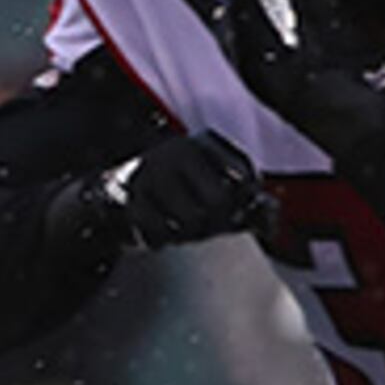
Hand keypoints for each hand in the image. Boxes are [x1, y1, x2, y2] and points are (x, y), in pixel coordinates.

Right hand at [98, 130, 263, 247]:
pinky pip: (160, 234)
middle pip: (218, 201)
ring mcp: (151, 173)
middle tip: (207, 227)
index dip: (246, 202)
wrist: (113, 194)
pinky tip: (157, 230)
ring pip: (190, 221)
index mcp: (204, 143)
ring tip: (180, 228)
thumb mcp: (212, 192)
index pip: (244, 175)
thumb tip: (272, 223)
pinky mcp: (127, 197)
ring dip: (189, 235)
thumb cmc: (176, 195)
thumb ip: (246, 206)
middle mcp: (178, 151)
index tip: (237, 213)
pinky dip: (162, 240)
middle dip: (217, 223)